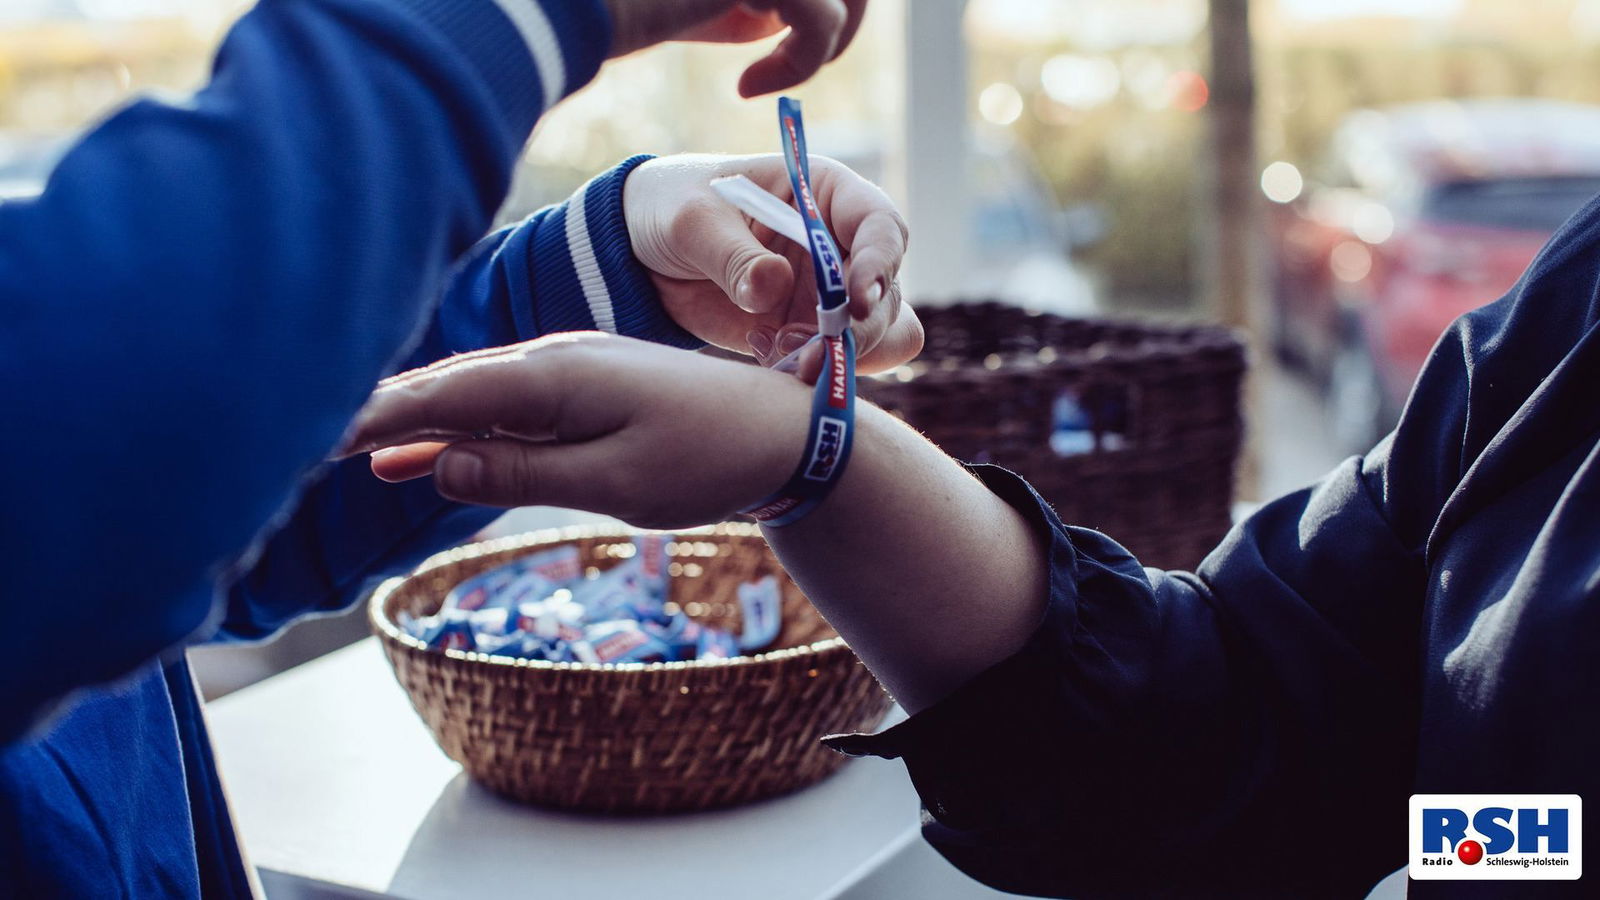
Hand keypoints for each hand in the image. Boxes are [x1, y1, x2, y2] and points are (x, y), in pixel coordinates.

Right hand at [347, 333, 811, 527]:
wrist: (785, 431)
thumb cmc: (708, 459)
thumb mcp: (616, 481)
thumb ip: (524, 472)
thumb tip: (434, 465)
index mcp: (554, 376)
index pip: (442, 395)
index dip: (374, 418)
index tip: (311, 439)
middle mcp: (551, 360)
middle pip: (443, 386)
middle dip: (373, 413)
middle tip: (297, 443)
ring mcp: (567, 370)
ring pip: (469, 395)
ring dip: (408, 421)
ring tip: (340, 451)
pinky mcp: (583, 389)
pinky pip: (502, 407)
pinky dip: (455, 428)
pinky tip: (416, 456)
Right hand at [605, 0, 867, 96]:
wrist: (582, 4)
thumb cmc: (638, 2)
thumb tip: (816, 15)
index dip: (837, 1)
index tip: (787, 42)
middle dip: (844, 21)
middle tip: (798, 64)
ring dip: (823, 44)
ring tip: (769, 76)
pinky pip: (820, 22)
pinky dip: (795, 68)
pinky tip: (746, 87)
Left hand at [625, 153, 919, 381]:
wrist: (644, 252)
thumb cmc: (676, 207)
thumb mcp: (694, 221)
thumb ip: (733, 255)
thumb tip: (774, 285)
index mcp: (826, 196)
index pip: (881, 227)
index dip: (880, 263)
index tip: (857, 301)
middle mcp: (842, 246)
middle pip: (887, 295)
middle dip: (857, 331)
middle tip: (809, 352)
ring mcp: (830, 295)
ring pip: (876, 337)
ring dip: (838, 358)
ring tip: (780, 354)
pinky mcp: (807, 334)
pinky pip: (837, 363)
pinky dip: (814, 373)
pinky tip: (765, 354)